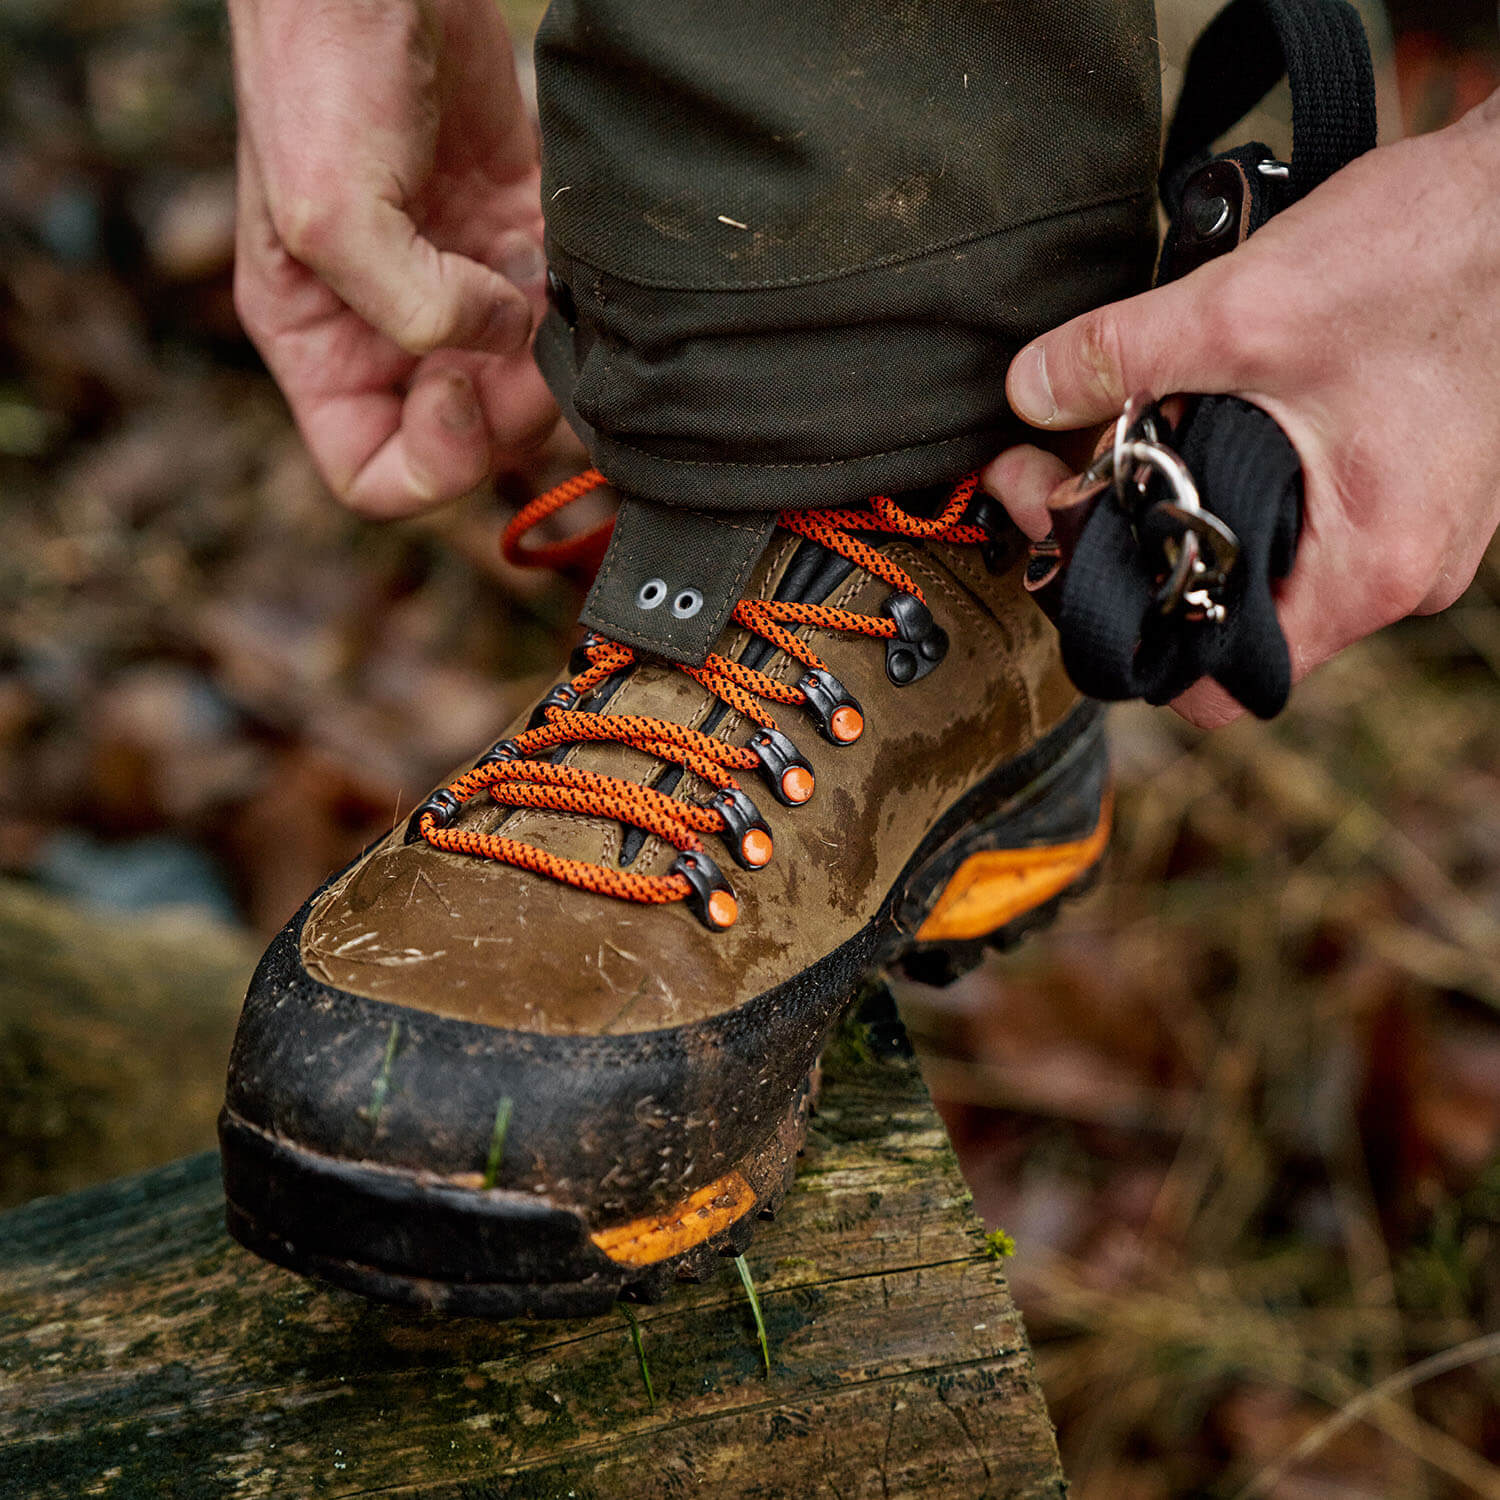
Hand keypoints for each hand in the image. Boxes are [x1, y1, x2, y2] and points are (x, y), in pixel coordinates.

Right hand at [230, 0, 556, 516]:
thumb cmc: (319, 71)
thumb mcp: (330, 209)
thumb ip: (409, 308)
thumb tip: (500, 341)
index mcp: (320, 342)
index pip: (372, 475)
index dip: (429, 467)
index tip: (459, 393)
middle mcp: (388, 332)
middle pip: (468, 440)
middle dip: (509, 410)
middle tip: (528, 337)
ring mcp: (456, 292)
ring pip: (525, 388)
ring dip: (552, 363)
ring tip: (546, 288)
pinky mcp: (514, 244)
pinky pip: (559, 318)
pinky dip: (575, 309)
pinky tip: (564, 257)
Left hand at [982, 95, 1499, 727]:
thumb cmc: (1431, 252)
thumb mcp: (1249, 305)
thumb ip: (1122, 354)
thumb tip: (1028, 390)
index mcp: (1367, 567)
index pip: (1221, 685)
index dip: (1126, 636)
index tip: (1068, 548)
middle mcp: (1393, 574)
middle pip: (1219, 621)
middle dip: (1126, 557)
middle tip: (1061, 478)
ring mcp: (1404, 537)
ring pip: (1250, 567)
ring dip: (1171, 516)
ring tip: (1110, 445)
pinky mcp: (1400, 493)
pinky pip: (1290, 523)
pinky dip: (1225, 487)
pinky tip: (1180, 425)